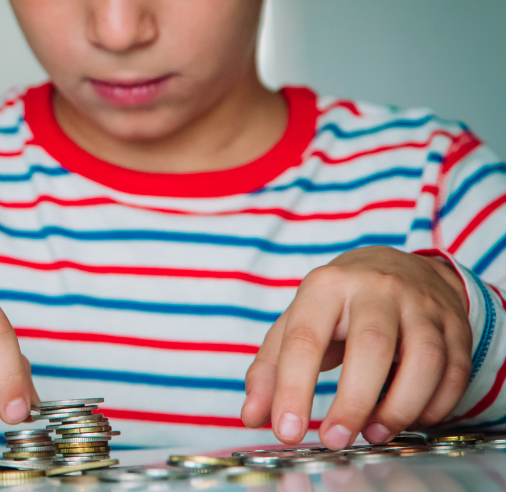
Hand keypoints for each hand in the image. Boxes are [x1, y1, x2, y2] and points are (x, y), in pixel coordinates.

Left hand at [241, 246, 471, 448]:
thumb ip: (269, 370)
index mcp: (326, 287)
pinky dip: (435, 405)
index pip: (305, 340)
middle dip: (353, 402)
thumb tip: (252, 416)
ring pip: (424, 360)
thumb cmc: (338, 306)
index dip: (293, 389)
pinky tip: (411, 420)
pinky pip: (455, 371)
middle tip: (335, 440)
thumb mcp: (296, 325)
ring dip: (400, 407)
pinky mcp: (456, 325)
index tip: (287, 430)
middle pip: (371, 346)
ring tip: (374, 434)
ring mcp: (422, 305)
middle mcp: (377, 289)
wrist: (397, 268)